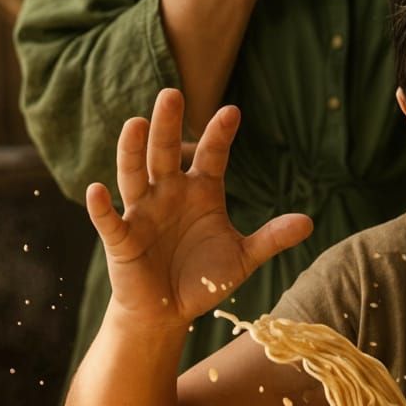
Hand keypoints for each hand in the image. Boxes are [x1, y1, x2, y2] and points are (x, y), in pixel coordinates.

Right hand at [86, 89, 312, 327]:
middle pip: (167, 152)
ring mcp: (143, 212)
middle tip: (172, 93)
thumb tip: (309, 223)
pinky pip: (110, 220)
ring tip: (135, 123)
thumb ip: (272, 238)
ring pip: (135, 175)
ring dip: (132, 151)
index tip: (232, 112)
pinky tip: (96, 190)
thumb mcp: (243, 257)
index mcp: (202, 191)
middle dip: (168, 125)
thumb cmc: (204, 278)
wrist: (169, 312)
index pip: (212, 155)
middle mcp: (170, 193)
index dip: (220, 135)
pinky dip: (101, 207)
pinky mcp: (122, 239)